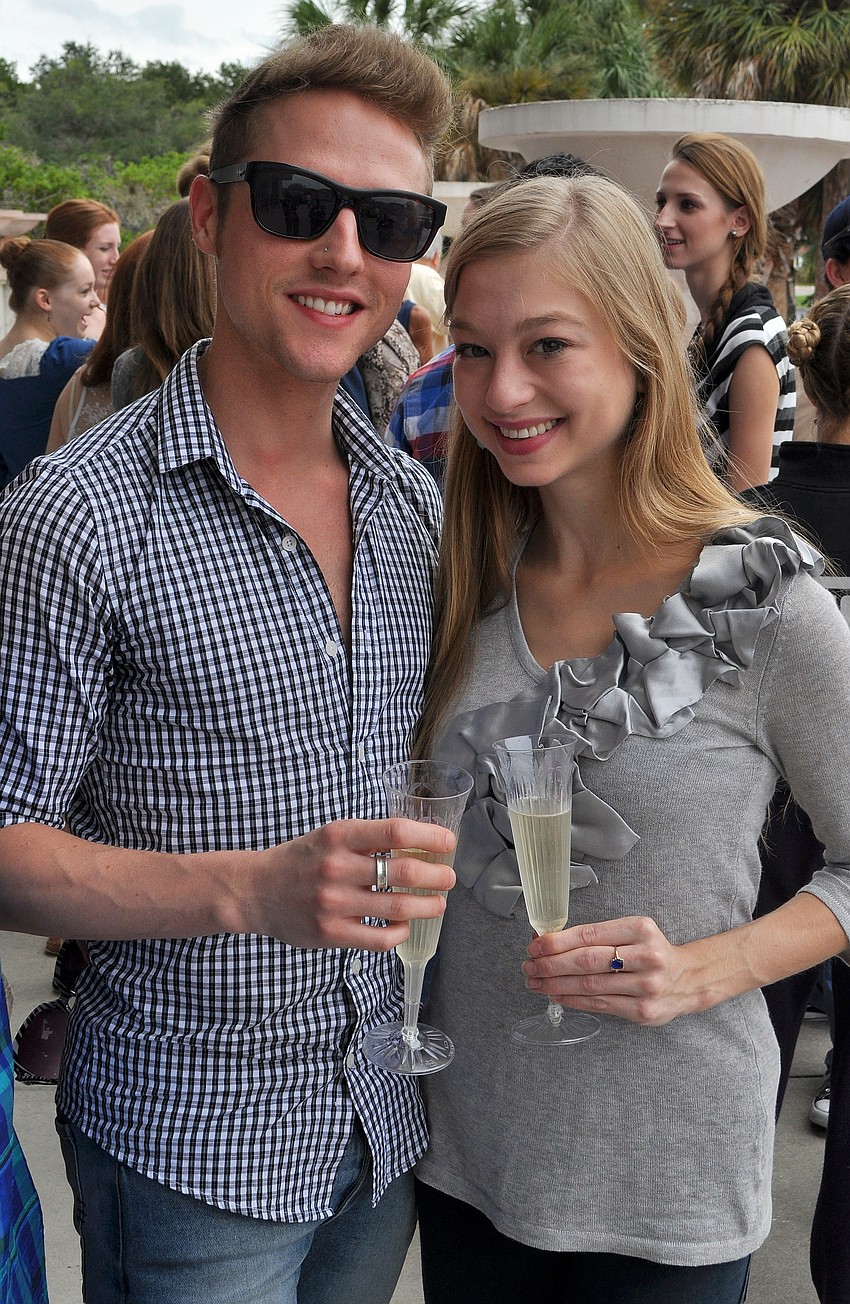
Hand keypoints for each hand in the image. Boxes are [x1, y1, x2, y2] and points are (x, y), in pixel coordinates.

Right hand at [254, 818, 455, 950]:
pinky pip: (379, 939)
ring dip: (426, 906)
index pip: (395, 832)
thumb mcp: (330, 836)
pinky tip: (405, 925)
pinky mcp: (330, 933)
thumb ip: (367, 839)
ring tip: (438, 904)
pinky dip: (400, 933)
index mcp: (339, 836)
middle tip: (449, 878)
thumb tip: (419, 845)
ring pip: (396, 908)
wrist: (254, 890)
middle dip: (436, 876)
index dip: (429, 838)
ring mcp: (333, 903)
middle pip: (403, 872)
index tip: (448, 843)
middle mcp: (336, 867)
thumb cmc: (300, 860)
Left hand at [522, 916, 694, 1026]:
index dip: (557, 941)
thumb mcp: (633, 932)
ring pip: (589, 985)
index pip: (589, 934)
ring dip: (556, 984)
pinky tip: (557, 995)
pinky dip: (573, 1000)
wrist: (689, 980)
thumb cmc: (651, 951)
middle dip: (551, 964)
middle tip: (529, 965)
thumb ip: (597, 936)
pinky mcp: (643, 1010)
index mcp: (641, 928)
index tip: (535, 945)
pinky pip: (599, 1004)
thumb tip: (549, 940)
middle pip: (587, 960)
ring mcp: (646, 985)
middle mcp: (646, 956)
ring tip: (536, 982)